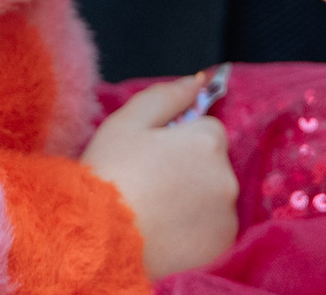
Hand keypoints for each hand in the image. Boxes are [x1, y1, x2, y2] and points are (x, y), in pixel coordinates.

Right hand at [81, 75, 238, 277]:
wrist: (98, 240)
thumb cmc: (109, 175)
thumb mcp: (126, 123)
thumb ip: (166, 96)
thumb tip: (197, 81)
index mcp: (206, 140)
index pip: (207, 128)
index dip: (179, 139)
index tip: (154, 157)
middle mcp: (227, 176)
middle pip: (213, 161)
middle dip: (190, 167)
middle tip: (152, 183)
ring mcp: (227, 214)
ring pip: (215, 194)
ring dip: (196, 197)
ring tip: (157, 210)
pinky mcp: (222, 244)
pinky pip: (216, 227)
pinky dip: (199, 228)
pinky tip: (168, 232)